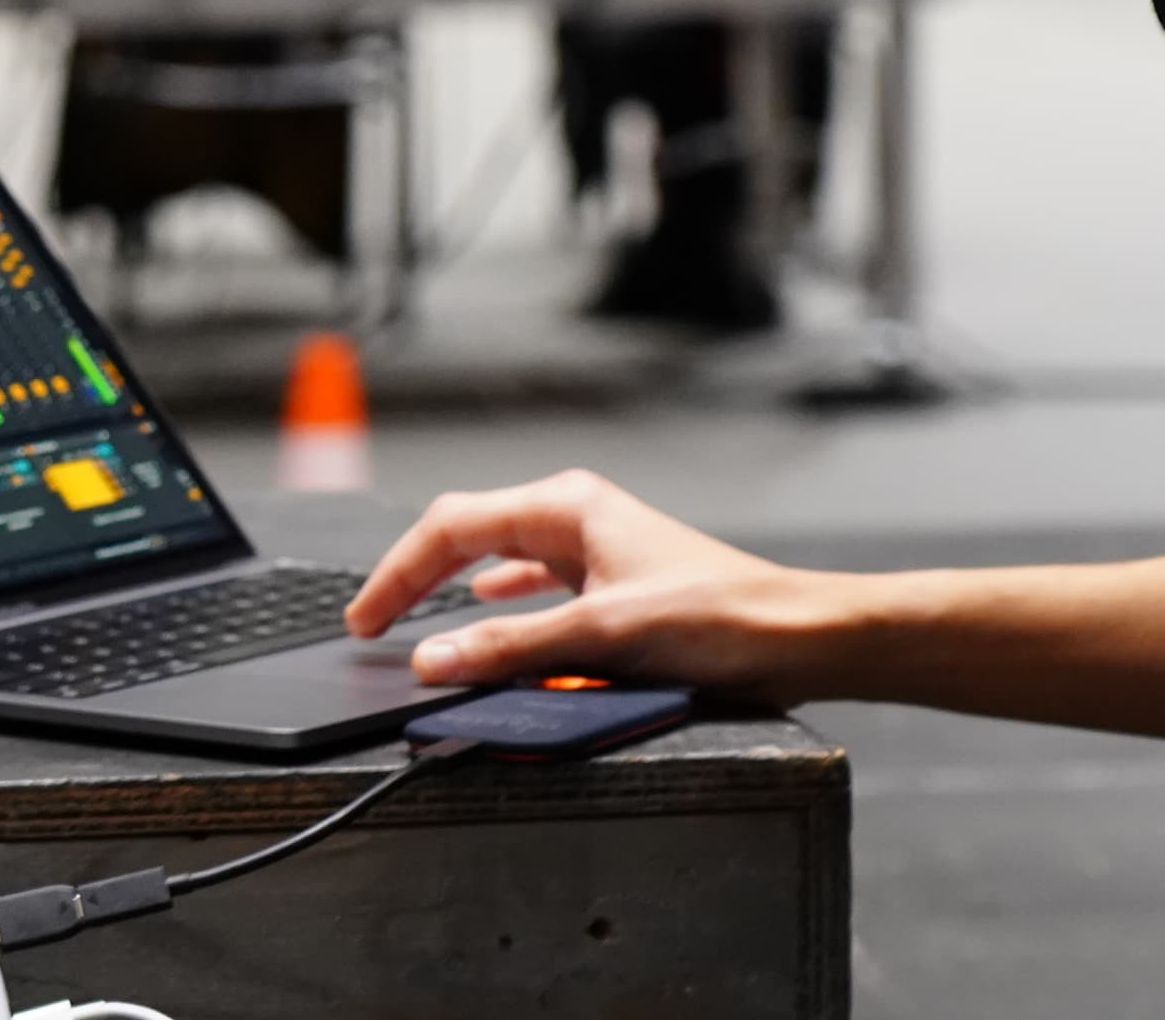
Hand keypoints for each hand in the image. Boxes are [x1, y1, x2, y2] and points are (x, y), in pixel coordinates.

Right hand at [344, 469, 860, 699]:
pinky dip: (500, 605)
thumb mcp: (601, 636)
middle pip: (467, 536)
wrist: (799, 637)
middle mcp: (577, 517)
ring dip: (454, 592)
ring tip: (415, 625)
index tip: (365, 619)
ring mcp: (596, 548)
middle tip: (373, 625)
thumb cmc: (720, 619)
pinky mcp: (614, 583)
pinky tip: (488, 618)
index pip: (451, 526)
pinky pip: (535, 586)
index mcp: (566, 505)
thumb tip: (432, 660)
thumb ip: (510, 649)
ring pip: (500, 560)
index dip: (397, 574)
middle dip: (415, 578)